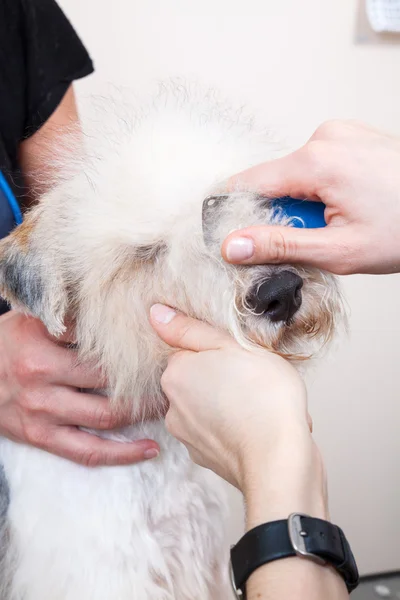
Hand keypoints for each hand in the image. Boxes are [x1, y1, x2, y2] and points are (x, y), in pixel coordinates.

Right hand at [0, 312, 158, 465]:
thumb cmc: (6, 342)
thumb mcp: (32, 320)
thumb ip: (69, 318)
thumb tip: (115, 310)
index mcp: (43, 350)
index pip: (101, 352)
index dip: (136, 352)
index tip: (164, 348)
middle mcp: (43, 382)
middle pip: (108, 385)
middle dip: (145, 383)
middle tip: (175, 377)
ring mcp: (43, 413)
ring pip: (104, 419)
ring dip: (140, 415)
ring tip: (169, 407)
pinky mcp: (42, 436)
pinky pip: (86, 452)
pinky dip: (120, 454)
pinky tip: (148, 449)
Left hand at [150, 304, 327, 522]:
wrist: (280, 461)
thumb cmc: (264, 397)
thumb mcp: (231, 346)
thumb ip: (190, 330)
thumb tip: (156, 313)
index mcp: (176, 374)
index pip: (190, 352)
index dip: (219, 352)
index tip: (240, 359)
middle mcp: (173, 407)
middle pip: (198, 380)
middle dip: (223, 378)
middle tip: (253, 380)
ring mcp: (188, 436)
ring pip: (209, 407)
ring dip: (231, 404)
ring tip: (260, 405)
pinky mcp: (207, 458)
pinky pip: (220, 433)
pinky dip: (236, 429)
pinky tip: (259, 427)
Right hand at [223, 120, 399, 274]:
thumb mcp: (338, 250)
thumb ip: (280, 245)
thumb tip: (234, 245)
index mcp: (317, 161)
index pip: (248, 184)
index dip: (235, 213)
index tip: (233, 237)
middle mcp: (325, 137)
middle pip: (274, 181)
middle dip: (284, 213)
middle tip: (317, 235)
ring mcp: (340, 133)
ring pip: (295, 175)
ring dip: (305, 203)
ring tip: (340, 220)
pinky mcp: (350, 137)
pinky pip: (317, 165)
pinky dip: (322, 189)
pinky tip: (349, 204)